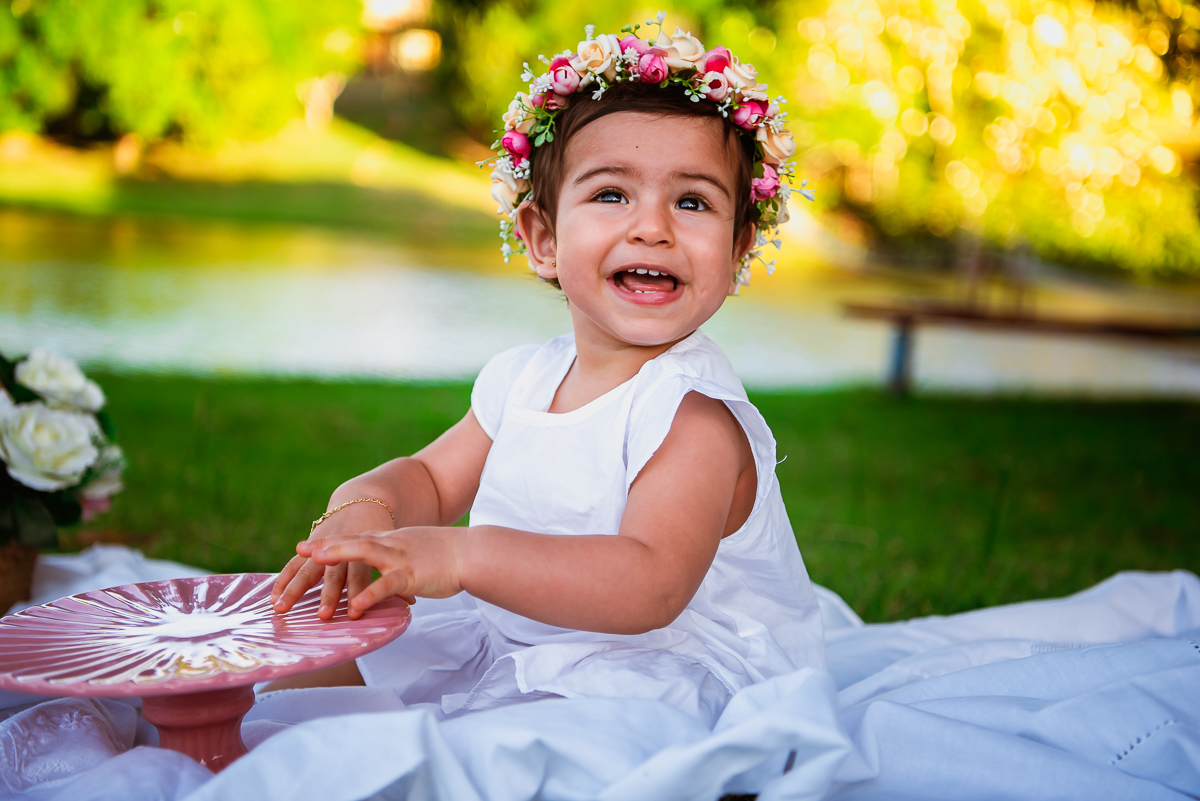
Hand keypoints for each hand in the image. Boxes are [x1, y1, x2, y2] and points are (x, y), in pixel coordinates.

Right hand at [271, 502, 392, 619]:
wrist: (366, 504)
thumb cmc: (382, 541)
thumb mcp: (390, 555)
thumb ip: (398, 578)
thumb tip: (412, 601)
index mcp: (368, 551)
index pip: (363, 573)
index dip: (359, 592)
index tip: (354, 613)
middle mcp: (344, 549)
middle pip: (335, 573)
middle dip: (327, 594)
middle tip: (322, 615)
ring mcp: (325, 546)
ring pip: (309, 567)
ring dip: (295, 588)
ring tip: (281, 607)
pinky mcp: (311, 546)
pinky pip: (295, 563)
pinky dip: (283, 579)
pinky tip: (272, 596)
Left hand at [299, 527, 464, 618]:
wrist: (473, 553)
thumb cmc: (449, 555)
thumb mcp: (418, 550)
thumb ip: (400, 558)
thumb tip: (389, 571)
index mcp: (393, 540)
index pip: (357, 537)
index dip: (331, 541)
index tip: (307, 545)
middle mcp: (393, 544)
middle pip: (354, 541)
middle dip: (326, 545)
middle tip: (301, 549)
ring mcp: (401, 558)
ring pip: (365, 553)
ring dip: (340, 556)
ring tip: (317, 561)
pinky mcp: (412, 575)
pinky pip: (387, 585)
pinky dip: (370, 594)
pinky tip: (355, 606)